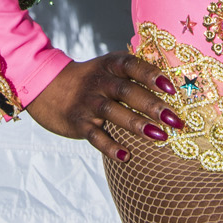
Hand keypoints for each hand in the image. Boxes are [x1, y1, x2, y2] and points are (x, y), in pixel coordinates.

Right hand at [27, 51, 185, 160]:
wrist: (47, 87)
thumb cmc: (91, 80)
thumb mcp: (108, 68)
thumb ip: (134, 74)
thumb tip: (174, 86)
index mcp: (110, 65)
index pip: (132, 65)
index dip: (151, 75)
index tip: (170, 88)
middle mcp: (99, 81)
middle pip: (126, 91)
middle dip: (152, 105)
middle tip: (175, 120)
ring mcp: (87, 102)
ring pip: (112, 112)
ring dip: (137, 124)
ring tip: (160, 137)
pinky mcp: (78, 123)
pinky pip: (95, 136)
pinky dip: (110, 147)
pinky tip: (126, 157)